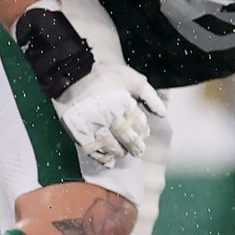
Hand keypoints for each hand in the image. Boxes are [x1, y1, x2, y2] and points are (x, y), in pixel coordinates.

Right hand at [52, 62, 166, 166]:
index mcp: (124, 103)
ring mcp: (93, 125)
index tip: (143, 135)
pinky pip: (92, 150)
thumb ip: (150, 96)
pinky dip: (101, 158)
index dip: (142, 132)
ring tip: (122, 153)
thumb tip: (163, 113)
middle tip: (137, 151)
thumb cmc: (104, 75)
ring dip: (119, 152)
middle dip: (135, 147)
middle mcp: (109, 116)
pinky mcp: (79, 131)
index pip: (139, 125)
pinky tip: (108, 161)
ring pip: (111, 147)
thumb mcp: (132, 79)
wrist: (70, 74)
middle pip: (127, 139)